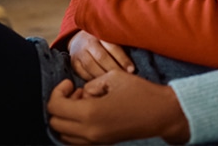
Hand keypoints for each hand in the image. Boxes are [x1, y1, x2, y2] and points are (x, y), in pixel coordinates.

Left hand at [47, 70, 189, 144]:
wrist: (162, 113)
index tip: (69, 83)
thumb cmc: (140, 92)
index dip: (58, 91)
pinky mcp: (103, 144)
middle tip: (75, 92)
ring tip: (82, 102)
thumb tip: (83, 93)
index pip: (55, 107)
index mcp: (90, 113)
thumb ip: (91, 85)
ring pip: (63, 135)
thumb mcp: (113, 78)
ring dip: (66, 118)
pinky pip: (76, 140)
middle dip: (59, 105)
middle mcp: (89, 131)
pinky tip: (89, 112)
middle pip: (55, 123)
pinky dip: (74, 128)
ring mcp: (96, 141)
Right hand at [68, 30, 133, 79]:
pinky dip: (93, 80)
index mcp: (99, 33)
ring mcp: (79, 53)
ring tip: (115, 85)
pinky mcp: (74, 63)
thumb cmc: (102, 42)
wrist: (79, 40)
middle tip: (125, 79)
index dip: (123, 59)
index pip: (112, 46)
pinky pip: (83, 74)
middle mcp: (88, 42)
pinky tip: (102, 85)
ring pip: (91, 66)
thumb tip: (135, 61)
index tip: (132, 70)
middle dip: (115, 69)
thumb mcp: (109, 37)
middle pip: (102, 57)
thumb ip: (120, 45)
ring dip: (104, 77)